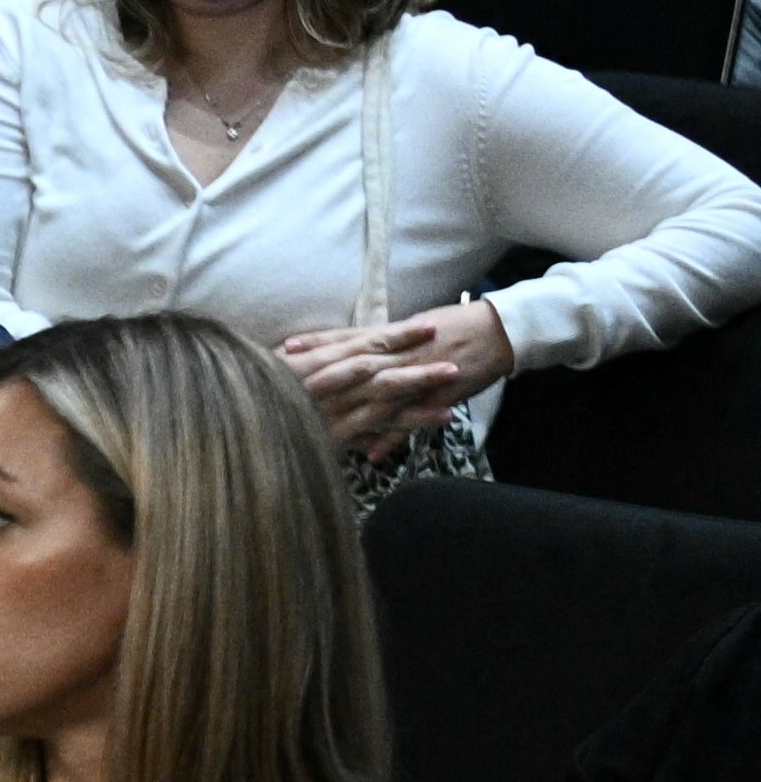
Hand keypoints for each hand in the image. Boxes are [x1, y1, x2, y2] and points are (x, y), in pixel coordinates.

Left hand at [277, 298, 512, 460]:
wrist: (500, 330)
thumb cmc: (451, 326)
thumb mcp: (406, 328)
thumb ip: (369, 340)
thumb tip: (334, 345)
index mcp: (389, 338)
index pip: (344, 341)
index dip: (314, 348)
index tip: (282, 353)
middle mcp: (398, 356)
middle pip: (353, 370)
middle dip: (320, 383)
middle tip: (286, 396)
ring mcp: (417, 377)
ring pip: (378, 397)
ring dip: (349, 415)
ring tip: (319, 433)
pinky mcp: (438, 395)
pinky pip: (413, 419)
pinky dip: (393, 436)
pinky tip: (372, 455)